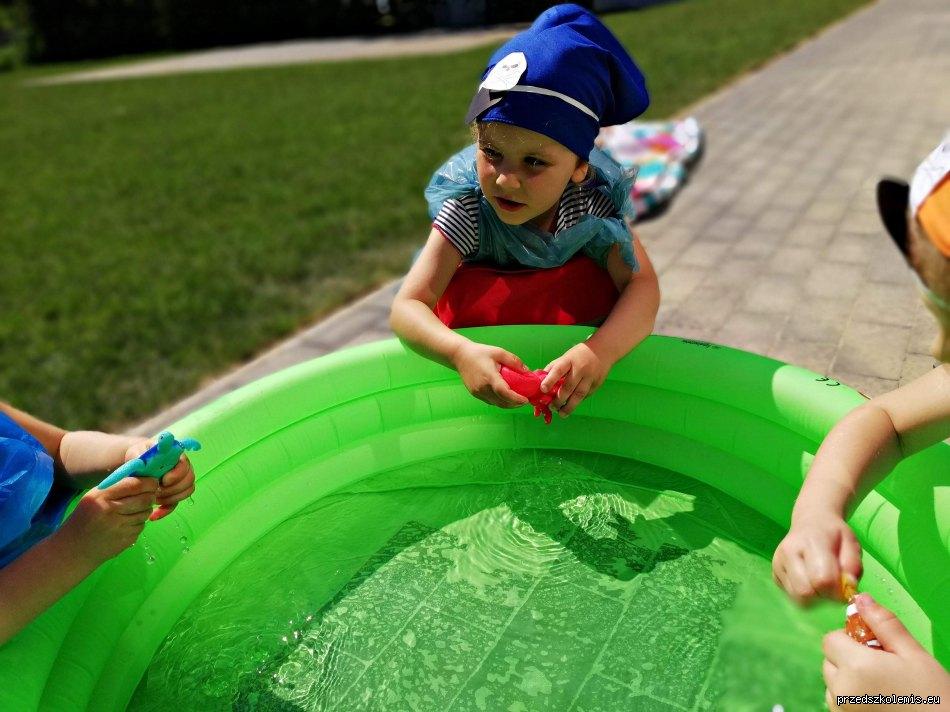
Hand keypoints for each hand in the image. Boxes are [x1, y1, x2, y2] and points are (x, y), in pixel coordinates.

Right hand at [57, 476, 158, 563]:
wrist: (73, 549)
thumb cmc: (84, 517)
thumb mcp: (93, 496)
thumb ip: (116, 486)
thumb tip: (144, 477)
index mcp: (101, 497)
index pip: (135, 484)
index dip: (149, 482)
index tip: (152, 481)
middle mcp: (111, 511)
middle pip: (146, 498)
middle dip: (151, 495)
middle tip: (149, 494)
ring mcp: (119, 528)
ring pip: (146, 512)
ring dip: (145, 509)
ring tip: (133, 509)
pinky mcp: (126, 540)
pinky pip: (141, 526)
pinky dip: (138, 522)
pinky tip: (126, 523)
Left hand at [123, 440, 196, 520]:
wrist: (137, 465)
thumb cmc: (139, 456)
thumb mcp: (136, 452)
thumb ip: (140, 455)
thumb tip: (144, 462)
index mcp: (176, 456)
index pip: (185, 465)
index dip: (177, 475)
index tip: (164, 480)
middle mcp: (182, 468)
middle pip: (189, 481)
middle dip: (173, 489)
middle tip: (157, 491)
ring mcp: (179, 482)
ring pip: (185, 493)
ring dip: (170, 499)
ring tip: (154, 498)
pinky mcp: (173, 494)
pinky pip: (175, 504)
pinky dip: (165, 511)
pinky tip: (154, 515)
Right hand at [453, 342, 529, 408]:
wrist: (460, 356)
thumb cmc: (479, 352)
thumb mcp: (499, 352)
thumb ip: (514, 361)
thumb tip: (527, 371)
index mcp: (489, 377)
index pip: (504, 392)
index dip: (516, 398)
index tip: (525, 399)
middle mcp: (483, 388)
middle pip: (502, 402)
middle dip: (515, 404)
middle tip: (525, 400)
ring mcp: (478, 392)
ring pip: (496, 404)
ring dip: (508, 404)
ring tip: (517, 400)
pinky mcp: (475, 394)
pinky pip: (490, 401)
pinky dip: (500, 401)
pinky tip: (505, 397)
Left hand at [540, 343, 609, 416]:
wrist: (603, 350)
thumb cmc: (579, 355)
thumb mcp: (565, 357)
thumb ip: (553, 368)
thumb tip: (540, 380)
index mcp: (569, 360)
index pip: (558, 370)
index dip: (550, 380)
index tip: (542, 389)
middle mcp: (580, 369)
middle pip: (569, 387)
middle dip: (559, 400)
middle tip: (552, 407)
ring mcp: (590, 377)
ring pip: (579, 395)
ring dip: (569, 406)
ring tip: (561, 413)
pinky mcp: (597, 384)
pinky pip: (586, 396)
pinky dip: (577, 402)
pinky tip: (572, 405)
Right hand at [772, 513, 861, 603]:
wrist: (811, 522)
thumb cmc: (834, 534)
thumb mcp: (852, 544)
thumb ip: (853, 567)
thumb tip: (846, 591)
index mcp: (810, 543)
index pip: (821, 580)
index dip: (837, 591)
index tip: (845, 586)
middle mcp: (788, 553)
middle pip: (805, 593)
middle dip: (823, 597)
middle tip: (833, 589)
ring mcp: (778, 564)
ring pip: (796, 598)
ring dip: (814, 599)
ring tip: (822, 585)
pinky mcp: (774, 574)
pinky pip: (791, 596)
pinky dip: (804, 595)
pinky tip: (810, 581)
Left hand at [823, 594, 949, 709]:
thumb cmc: (934, 696)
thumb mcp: (914, 654)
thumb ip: (883, 624)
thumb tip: (861, 599)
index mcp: (855, 667)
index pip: (830, 639)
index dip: (849, 637)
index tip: (873, 644)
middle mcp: (842, 689)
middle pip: (829, 660)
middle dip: (849, 657)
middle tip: (881, 664)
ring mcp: (842, 710)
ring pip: (832, 683)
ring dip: (847, 679)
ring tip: (881, 684)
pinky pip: (838, 703)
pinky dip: (850, 698)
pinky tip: (878, 699)